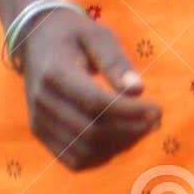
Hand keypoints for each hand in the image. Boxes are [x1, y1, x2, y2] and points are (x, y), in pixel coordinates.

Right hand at [19, 7, 161, 170]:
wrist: (36, 39)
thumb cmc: (74, 33)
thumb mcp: (97, 34)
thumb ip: (116, 61)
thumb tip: (139, 90)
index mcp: (56, 74)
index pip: (95, 104)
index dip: (129, 112)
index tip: (157, 109)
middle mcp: (43, 103)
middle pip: (91, 133)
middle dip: (129, 132)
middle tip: (155, 121)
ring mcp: (39, 122)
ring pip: (83, 152)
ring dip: (118, 147)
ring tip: (142, 129)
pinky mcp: (41, 134)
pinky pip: (74, 159)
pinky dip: (102, 156)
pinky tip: (122, 139)